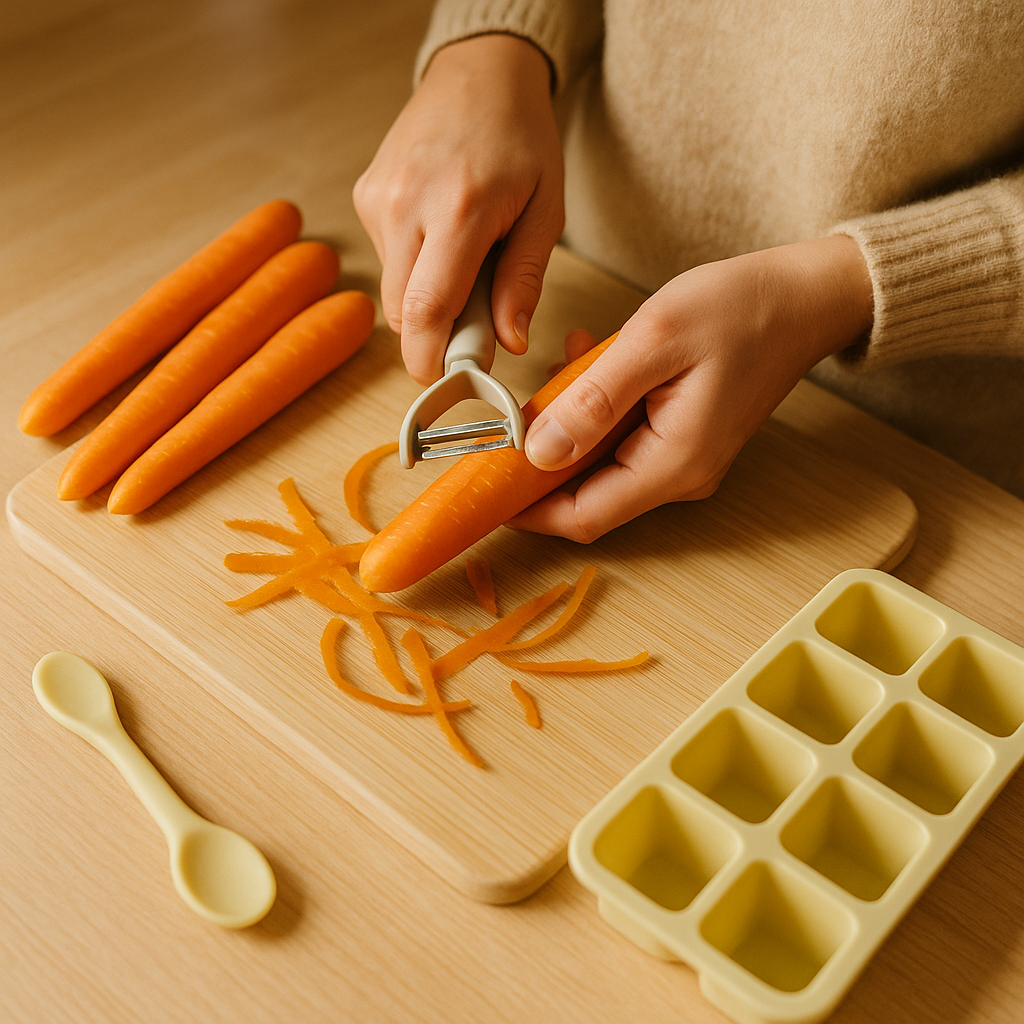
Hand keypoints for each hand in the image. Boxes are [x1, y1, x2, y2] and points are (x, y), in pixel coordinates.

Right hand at [352, 34, 563, 383]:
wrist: (478, 74)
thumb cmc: (521, 139)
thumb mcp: (545, 211)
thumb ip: (523, 281)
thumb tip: (510, 344)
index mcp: (459, 209)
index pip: (427, 309)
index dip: (431, 359)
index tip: (446, 384)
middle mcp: (406, 204)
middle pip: (401, 312)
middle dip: (432, 338)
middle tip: (473, 331)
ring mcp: (378, 198)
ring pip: (391, 291)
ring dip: (425, 301)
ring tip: (464, 268)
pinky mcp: (366, 196)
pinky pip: (386, 261)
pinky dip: (414, 270)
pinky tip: (441, 239)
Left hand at [509, 234, 873, 540]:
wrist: (805, 296)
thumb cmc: (739, 309)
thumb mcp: (653, 342)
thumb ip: (592, 401)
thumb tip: (538, 452)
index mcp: (673, 463)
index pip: (585, 516)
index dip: (528, 510)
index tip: (485, 485)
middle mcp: (679, 475)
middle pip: (587, 494)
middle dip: (542, 458)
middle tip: (514, 412)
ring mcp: (683, 459)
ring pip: (600, 461)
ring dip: (570, 421)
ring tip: (568, 365)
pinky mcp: (683, 436)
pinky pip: (623, 436)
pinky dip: (596, 405)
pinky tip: (592, 360)